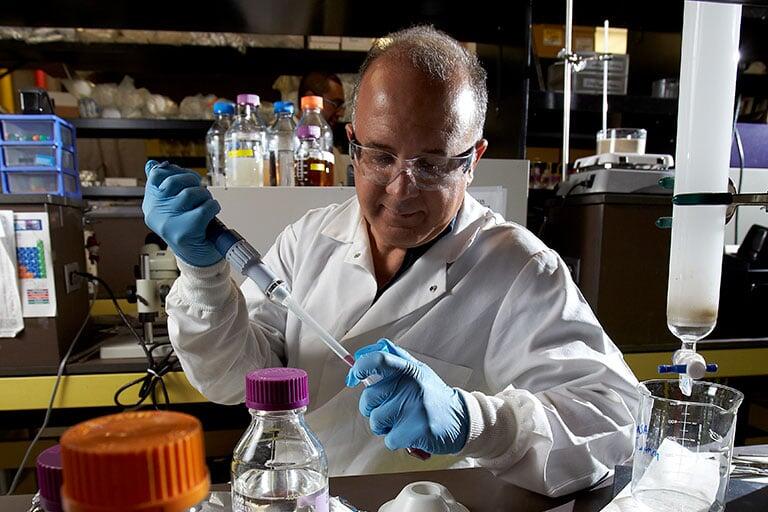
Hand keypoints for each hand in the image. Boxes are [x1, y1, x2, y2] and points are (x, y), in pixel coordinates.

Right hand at [143, 160, 221, 266]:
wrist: (198, 259)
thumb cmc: (189, 230)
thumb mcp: (173, 206)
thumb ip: (163, 185)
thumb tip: (152, 165)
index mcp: (151, 204)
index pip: (157, 175)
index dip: (176, 171)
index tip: (187, 178)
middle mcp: (155, 213)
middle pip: (174, 181)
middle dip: (193, 182)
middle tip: (200, 192)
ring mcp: (168, 223)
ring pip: (189, 194)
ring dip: (204, 197)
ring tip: (206, 205)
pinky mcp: (183, 231)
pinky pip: (203, 209)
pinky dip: (212, 208)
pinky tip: (211, 215)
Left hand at [346, 339, 469, 454]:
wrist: (461, 419)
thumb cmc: (432, 395)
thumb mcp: (418, 370)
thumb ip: (393, 357)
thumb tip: (361, 354)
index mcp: (409, 369)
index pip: (378, 359)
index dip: (359, 367)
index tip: (353, 378)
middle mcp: (412, 385)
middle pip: (369, 397)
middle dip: (371, 408)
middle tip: (389, 409)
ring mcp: (415, 407)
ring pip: (376, 421)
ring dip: (384, 426)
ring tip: (402, 421)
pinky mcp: (417, 430)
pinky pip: (389, 439)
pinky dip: (397, 440)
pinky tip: (411, 433)